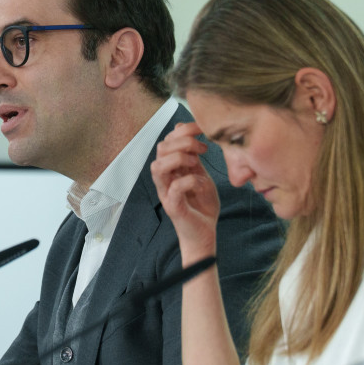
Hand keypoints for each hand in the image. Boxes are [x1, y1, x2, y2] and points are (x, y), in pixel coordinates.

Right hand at [150, 122, 220, 263]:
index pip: (167, 141)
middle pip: (160, 149)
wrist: (205, 234)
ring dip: (179, 159)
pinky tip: (201, 184)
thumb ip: (193, 156)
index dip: (183, 130)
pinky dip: (190, 181)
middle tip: (202, 149)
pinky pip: (175, 188)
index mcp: (170, 169)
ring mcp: (166, 193)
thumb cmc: (201, 205)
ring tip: (196, 164)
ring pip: (158, 167)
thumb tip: (184, 131)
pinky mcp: (173, 207)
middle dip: (183, 142)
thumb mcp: (200, 174)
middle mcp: (164, 179)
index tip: (203, 131)